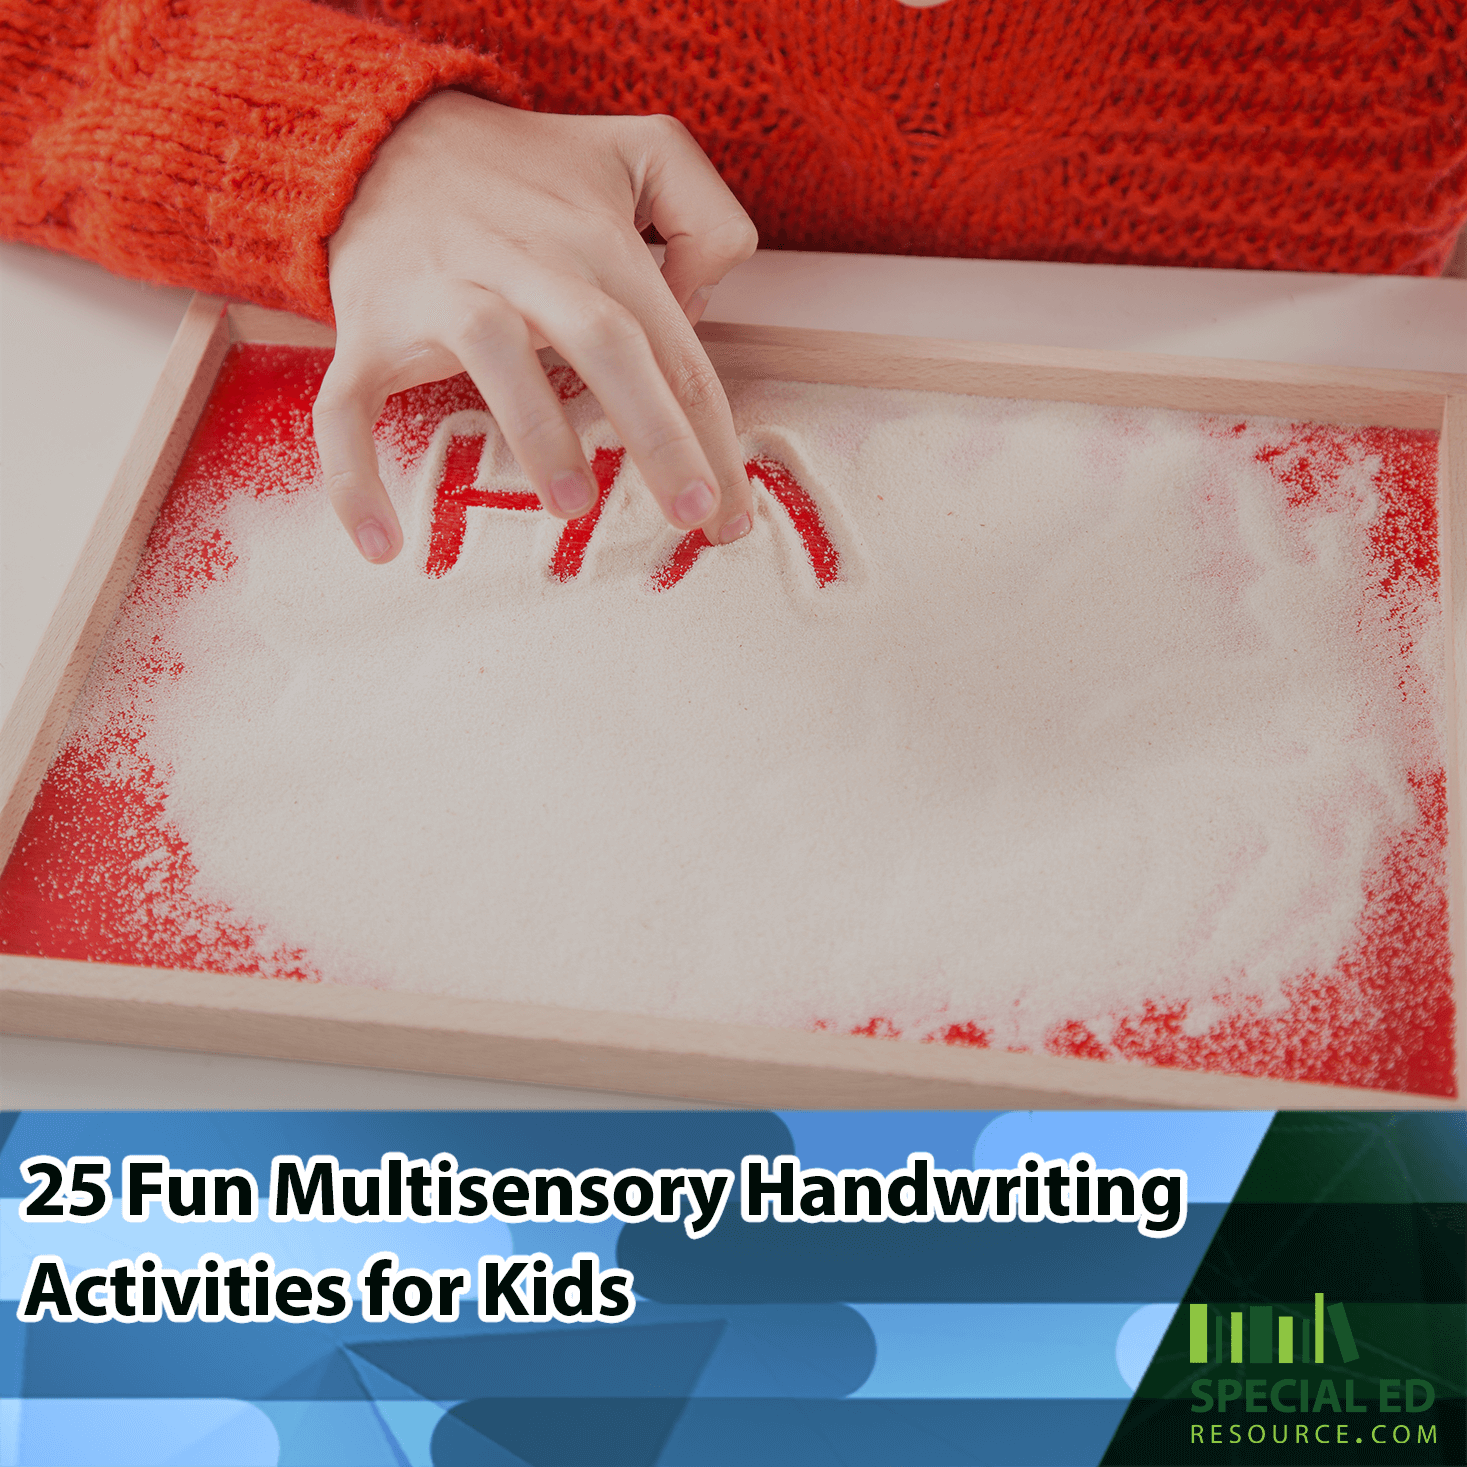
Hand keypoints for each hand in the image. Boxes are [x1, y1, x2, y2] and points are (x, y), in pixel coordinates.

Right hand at [314, 91, 758, 562]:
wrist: (378, 138)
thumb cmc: (527, 173)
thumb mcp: (640, 153)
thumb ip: (708, 219)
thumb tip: (700, 311)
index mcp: (597, 241)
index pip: (674, 346)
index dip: (712, 432)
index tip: (731, 511)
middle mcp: (525, 265)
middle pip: (606, 341)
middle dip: (657, 431)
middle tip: (690, 512)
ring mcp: (442, 297)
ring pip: (493, 356)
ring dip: (536, 430)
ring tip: (574, 504)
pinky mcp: (370, 331)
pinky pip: (349, 406)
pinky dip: (355, 475)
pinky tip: (383, 544)